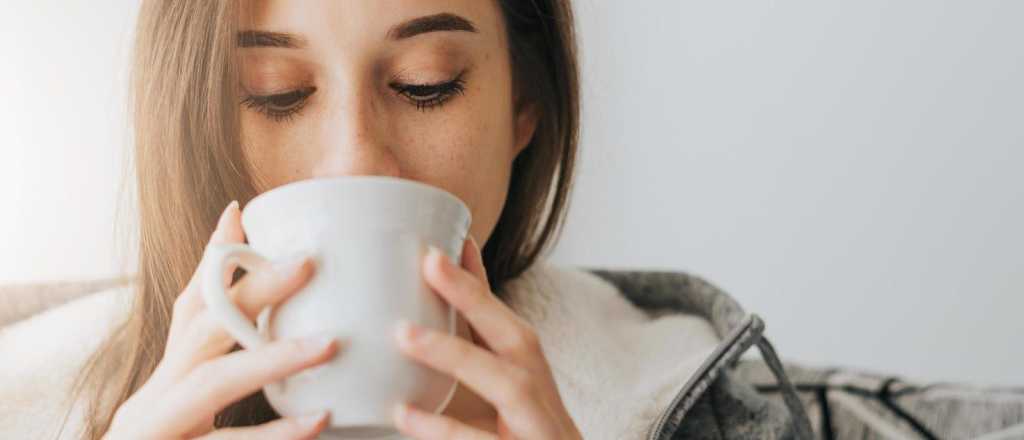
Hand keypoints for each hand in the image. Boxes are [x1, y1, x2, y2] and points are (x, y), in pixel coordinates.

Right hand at [104, 201, 340, 438]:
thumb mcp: (188, 406)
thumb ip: (219, 365)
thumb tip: (276, 331)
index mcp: (165, 379)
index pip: (187, 307)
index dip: (212, 260)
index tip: (242, 211)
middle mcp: (155, 398)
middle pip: (201, 330)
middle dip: (252, 292)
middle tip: (308, 263)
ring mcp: (159, 431)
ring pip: (212, 386)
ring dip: (271, 360)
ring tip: (329, 343)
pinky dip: (274, 436)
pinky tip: (318, 421)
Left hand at [391, 236, 582, 439]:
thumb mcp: (496, 395)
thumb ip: (469, 347)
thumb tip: (435, 292)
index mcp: (529, 376)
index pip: (501, 319)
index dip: (472, 280)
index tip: (436, 243)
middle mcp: (540, 397)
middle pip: (516, 338)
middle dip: (474, 298)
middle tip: (428, 262)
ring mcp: (538, 430)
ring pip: (508, 385)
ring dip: (458, 356)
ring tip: (404, 334)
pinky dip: (445, 432)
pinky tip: (404, 416)